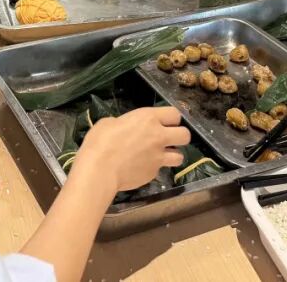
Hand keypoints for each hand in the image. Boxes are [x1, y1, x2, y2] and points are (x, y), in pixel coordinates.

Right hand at [74, 107, 189, 191]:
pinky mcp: (153, 173)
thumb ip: (123, 124)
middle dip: (179, 136)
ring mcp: (158, 157)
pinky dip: (153, 168)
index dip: (171, 119)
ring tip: (159, 156)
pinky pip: (159, 169)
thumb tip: (124, 129)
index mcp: (148, 118)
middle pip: (185, 135)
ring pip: (180, 156)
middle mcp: (159, 136)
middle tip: (168, 139)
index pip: (175, 114)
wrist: (100, 169)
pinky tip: (140, 168)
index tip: (163, 122)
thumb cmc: (100, 141)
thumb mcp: (109, 123)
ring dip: (172, 155)